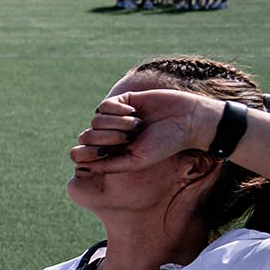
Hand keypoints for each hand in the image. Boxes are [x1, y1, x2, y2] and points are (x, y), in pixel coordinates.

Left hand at [71, 89, 223, 169]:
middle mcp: (111, 135)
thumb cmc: (165, 145)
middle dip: (105, 138)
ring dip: (116, 124)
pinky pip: (104, 106)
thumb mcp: (136, 161)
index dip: (88, 153)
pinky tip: (133, 112)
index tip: (108, 152)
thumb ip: (109, 166)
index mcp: (112, 153)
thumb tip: (81, 168)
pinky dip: (117, 110)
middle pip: (86, 137)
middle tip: (129, 138)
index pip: (82, 154)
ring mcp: (116, 118)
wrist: (187, 120)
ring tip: (138, 125)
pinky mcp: (123, 101)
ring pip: (95, 121)